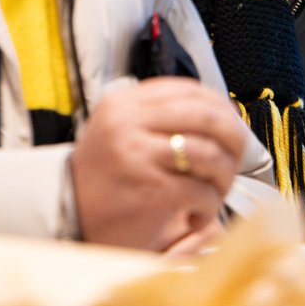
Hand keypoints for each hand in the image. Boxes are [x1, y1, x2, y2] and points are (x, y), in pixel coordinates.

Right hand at [70, 77, 248, 252]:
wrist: (68, 215)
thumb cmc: (104, 175)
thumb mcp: (120, 129)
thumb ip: (158, 115)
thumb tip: (220, 111)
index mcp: (123, 103)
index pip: (187, 89)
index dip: (219, 105)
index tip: (232, 124)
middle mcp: (128, 123)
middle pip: (205, 116)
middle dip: (233, 138)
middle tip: (236, 158)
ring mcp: (138, 155)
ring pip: (209, 153)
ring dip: (224, 175)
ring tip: (216, 190)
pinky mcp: (150, 190)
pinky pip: (200, 190)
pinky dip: (209, 205)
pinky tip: (197, 214)